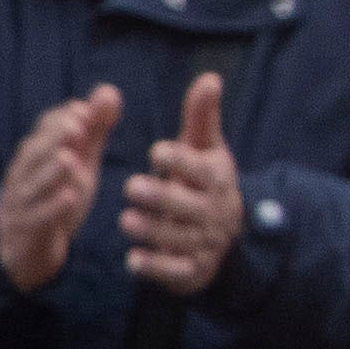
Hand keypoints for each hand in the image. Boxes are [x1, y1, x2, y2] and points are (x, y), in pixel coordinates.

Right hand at [0, 85, 122, 290]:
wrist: (28, 250)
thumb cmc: (55, 197)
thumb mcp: (79, 162)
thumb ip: (94, 129)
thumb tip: (109, 91)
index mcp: (35, 155)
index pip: (44, 130)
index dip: (62, 120)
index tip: (86, 112)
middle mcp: (23, 175)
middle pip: (34, 153)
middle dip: (54, 139)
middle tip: (78, 129)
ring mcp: (20, 204)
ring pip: (32, 186)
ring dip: (51, 172)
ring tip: (70, 161)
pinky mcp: (24, 232)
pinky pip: (36, 220)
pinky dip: (51, 209)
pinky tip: (69, 199)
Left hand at [119, 71, 242, 293]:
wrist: (224, 233)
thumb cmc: (203, 180)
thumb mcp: (204, 147)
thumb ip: (201, 116)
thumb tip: (210, 77)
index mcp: (217, 178)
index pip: (200, 168)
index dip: (180, 160)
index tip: (156, 151)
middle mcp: (214, 211)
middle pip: (187, 205)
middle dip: (161, 197)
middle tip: (130, 187)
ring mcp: (204, 242)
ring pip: (178, 238)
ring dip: (152, 230)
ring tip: (125, 220)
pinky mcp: (192, 269)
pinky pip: (175, 271)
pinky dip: (155, 267)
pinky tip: (132, 260)